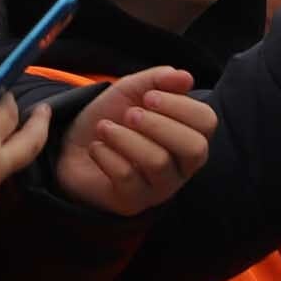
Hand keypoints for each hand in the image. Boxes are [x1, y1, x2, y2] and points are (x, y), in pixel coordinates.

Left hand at [52, 66, 215, 216]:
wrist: (73, 145)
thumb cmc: (113, 117)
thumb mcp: (133, 90)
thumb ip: (158, 80)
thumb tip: (186, 77)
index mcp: (189, 136)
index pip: (207, 122)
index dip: (180, 106)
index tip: (149, 96)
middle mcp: (182, 166)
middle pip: (195, 148)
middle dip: (159, 125)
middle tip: (130, 114)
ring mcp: (159, 188)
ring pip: (158, 162)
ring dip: (126, 138)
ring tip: (104, 127)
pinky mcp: (133, 202)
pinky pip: (127, 177)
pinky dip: (107, 154)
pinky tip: (97, 147)